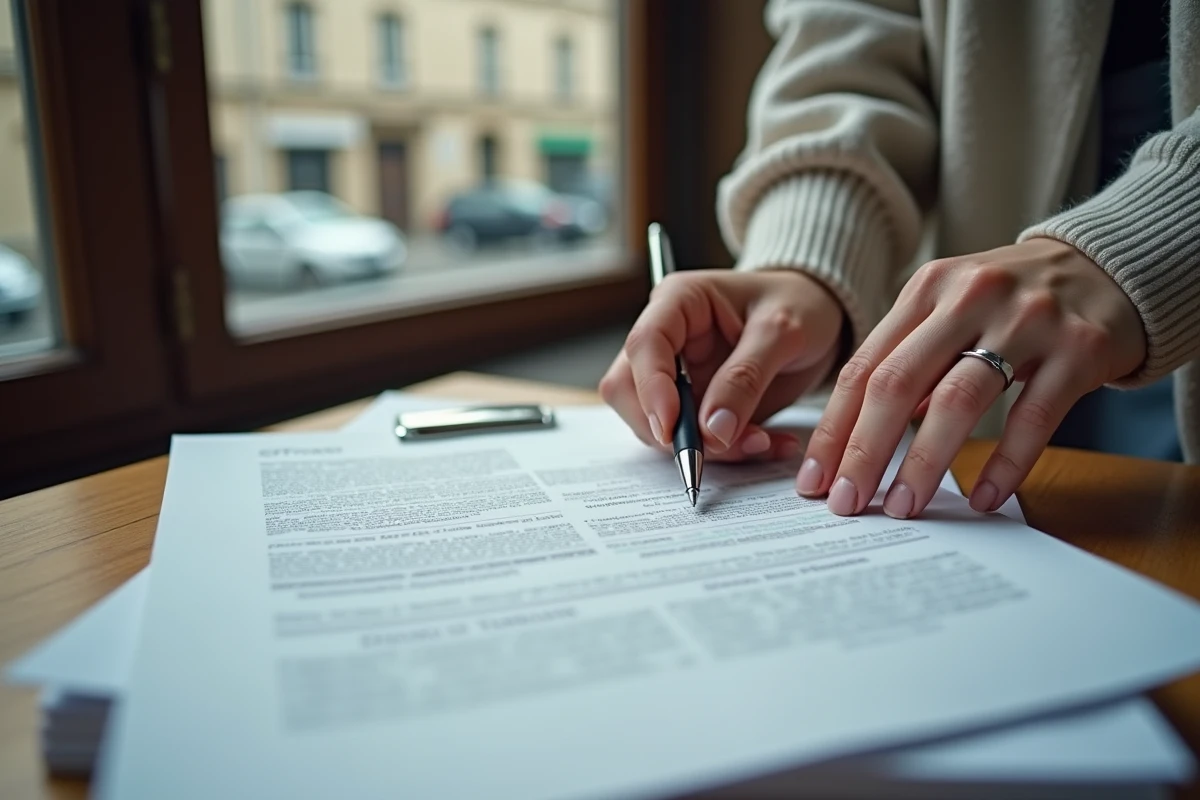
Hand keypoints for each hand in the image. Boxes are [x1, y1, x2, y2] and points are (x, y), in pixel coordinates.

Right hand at [601, 269, 844, 459]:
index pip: (644, 344)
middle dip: (670, 430)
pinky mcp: (696, 407)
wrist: (823, 317)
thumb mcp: (782, 331)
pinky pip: (696, 442)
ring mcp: (678, 377)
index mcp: (678, 302)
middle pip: (630, 392)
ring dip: (706, 448)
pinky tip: (769, 443)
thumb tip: (712, 430)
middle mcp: (668, 340)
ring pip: (659, 426)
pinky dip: (730, 452)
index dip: (651, 388)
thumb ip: (745, 377)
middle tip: (719, 447)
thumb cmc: (800, 304)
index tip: (671, 428)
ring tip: (763, 442)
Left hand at [798, 238, 1145, 517]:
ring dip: (923, 462)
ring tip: (903, 507)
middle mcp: (970, 296)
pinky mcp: (1080, 348)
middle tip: (846, 501)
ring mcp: (1027, 320)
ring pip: (957, 401)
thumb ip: (909, 360)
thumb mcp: (952, 308)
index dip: (834, 429)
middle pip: (897, 383)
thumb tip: (862, 436)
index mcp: (928, 288)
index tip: (813, 480)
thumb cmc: (1013, 301)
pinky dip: (1004, 464)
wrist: (1111, 265)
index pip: (863, 367)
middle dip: (864, 451)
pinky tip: (984, 499)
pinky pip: (1033, 417)